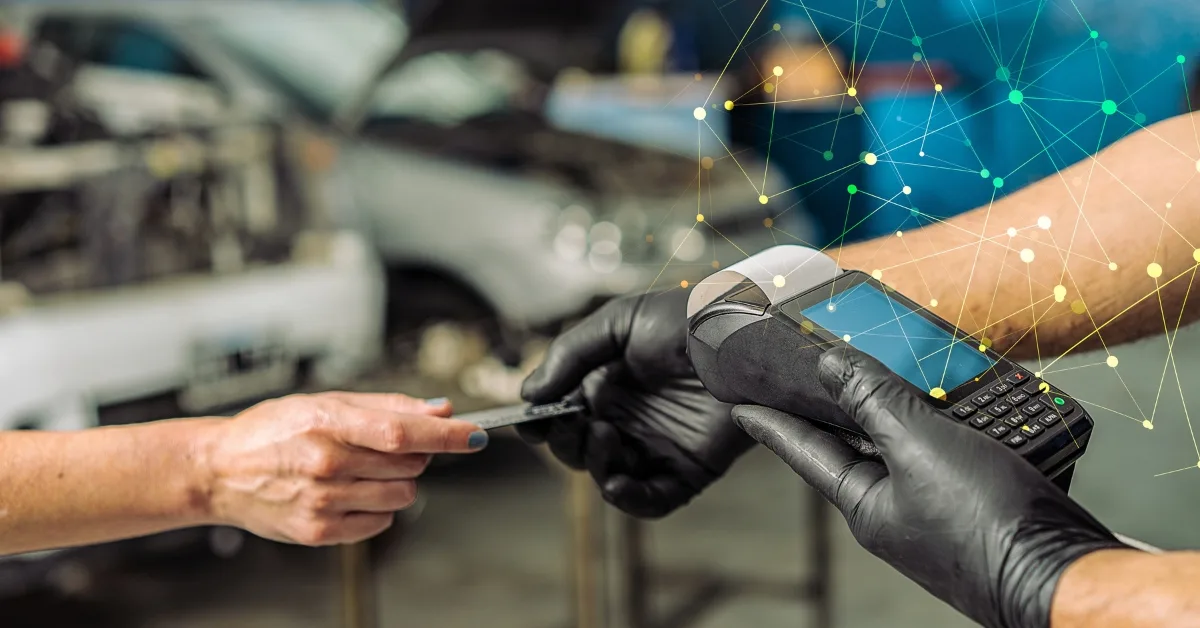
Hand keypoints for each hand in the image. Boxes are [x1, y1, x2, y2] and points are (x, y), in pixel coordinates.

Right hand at [201, 392, 486, 545]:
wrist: (220, 470)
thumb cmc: (274, 430)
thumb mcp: (328, 401)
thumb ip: (388, 406)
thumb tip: (439, 409)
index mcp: (329, 423)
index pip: (404, 431)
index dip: (447, 435)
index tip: (475, 435)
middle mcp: (327, 464)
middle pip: (410, 465)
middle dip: (414, 454)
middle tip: (386, 446)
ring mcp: (322, 501)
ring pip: (402, 496)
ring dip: (398, 482)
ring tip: (364, 469)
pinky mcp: (318, 531)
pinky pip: (380, 523)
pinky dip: (378, 508)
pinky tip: (352, 492)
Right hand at [519, 290, 753, 517]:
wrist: (746, 336)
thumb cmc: (687, 318)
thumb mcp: (619, 322)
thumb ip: (569, 355)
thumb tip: (528, 397)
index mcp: (608, 383)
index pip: (563, 414)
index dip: (542, 423)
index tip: (529, 423)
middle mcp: (630, 418)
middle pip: (579, 448)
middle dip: (566, 441)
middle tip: (573, 422)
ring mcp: (658, 446)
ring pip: (608, 475)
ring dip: (594, 464)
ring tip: (604, 434)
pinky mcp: (689, 469)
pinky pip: (652, 499)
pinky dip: (629, 500)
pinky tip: (616, 484)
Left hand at [732, 348, 1129, 627]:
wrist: (1064, 574)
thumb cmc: (985, 522)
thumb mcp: (918, 447)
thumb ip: (873, 400)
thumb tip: (829, 365)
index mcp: (866, 503)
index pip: (803, 450)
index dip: (771, 421)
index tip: (739, 402)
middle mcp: (897, 510)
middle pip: (858, 442)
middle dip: (845, 401)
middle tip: (823, 364)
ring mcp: (940, 510)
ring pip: (912, 444)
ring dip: (909, 405)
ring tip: (900, 365)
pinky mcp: (983, 503)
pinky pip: (956, 452)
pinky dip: (954, 422)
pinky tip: (967, 399)